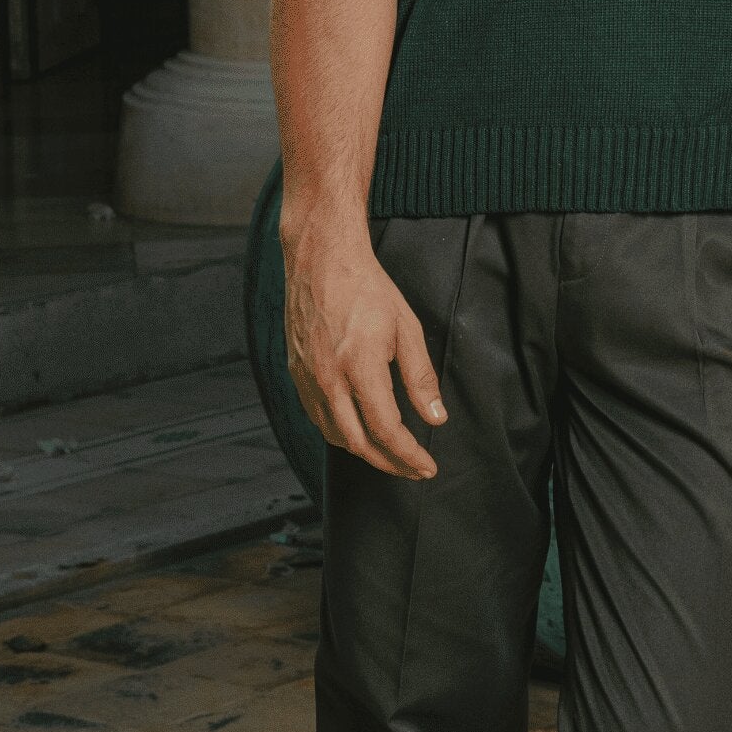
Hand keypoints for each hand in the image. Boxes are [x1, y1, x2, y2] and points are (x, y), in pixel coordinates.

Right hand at [282, 218, 445, 480]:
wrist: (320, 261)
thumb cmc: (367, 290)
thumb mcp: (407, 329)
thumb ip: (421, 378)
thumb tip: (436, 419)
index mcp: (359, 367)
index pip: (387, 430)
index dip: (409, 456)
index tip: (427, 467)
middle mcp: (328, 379)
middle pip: (359, 443)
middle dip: (389, 464)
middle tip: (413, 469)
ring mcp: (307, 378)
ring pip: (335, 436)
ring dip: (364, 452)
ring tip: (391, 454)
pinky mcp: (295, 374)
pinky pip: (317, 418)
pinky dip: (340, 434)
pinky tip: (358, 432)